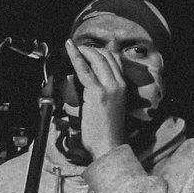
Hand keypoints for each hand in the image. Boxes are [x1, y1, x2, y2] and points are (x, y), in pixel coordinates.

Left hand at [65, 38, 126, 159]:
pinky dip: (76, 56)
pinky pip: (85, 68)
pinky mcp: (97, 92)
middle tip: (77, 47)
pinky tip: (69, 48)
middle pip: (106, 56)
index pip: (115, 60)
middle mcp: (119, 84)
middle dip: (91, 49)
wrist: (109, 145)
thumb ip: (103, 91)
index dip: (100, 52)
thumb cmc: (107, 131)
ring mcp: (109, 87)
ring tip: (72, 47)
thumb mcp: (111, 106)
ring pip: (97, 59)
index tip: (88, 50)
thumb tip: (89, 81)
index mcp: (123, 87)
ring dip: (84, 50)